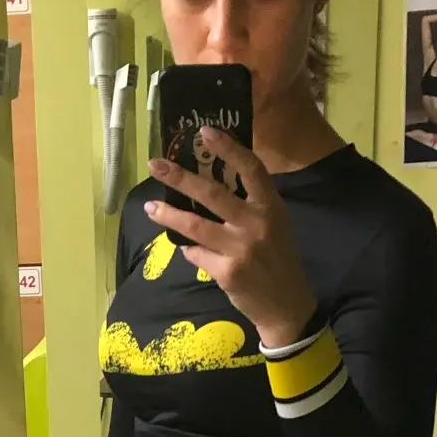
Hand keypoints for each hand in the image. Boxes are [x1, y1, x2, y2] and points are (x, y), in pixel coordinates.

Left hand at [145, 128, 316, 348]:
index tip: (205, 131)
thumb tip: (207, 189)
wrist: (286, 305)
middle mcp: (256, 224)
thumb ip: (250, 206)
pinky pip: (197, 254)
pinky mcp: (228, 272)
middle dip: (180, 177)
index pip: (251, 169)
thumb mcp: (276, 225)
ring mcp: (241, 249)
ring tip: (150, 207)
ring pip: (195, 226)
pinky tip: (187, 248)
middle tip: (156, 165)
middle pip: (212, 194)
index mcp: (271, 207)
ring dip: (169, 215)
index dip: (228, 147)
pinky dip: (189, 250)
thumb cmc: (278, 260)